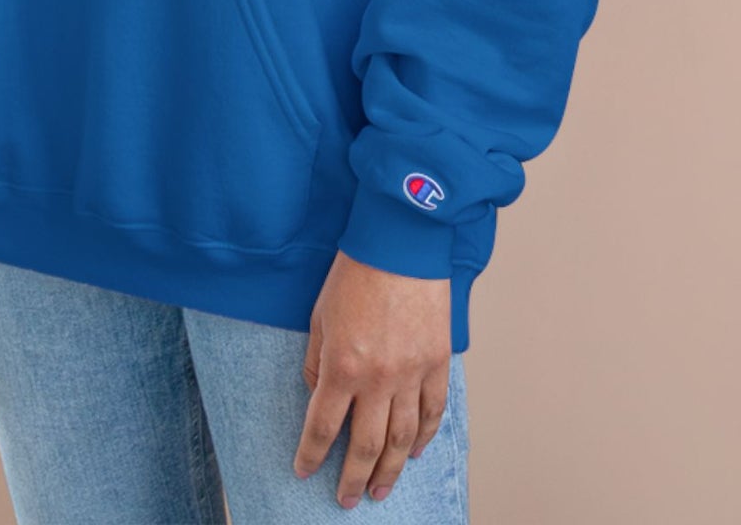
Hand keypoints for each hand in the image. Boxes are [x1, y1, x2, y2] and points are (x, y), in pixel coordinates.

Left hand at [294, 250, 451, 507]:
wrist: (400, 242)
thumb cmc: (355, 272)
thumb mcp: (319, 316)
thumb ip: (317, 361)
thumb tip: (320, 394)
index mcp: (342, 367)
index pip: (322, 427)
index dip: (310, 454)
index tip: (303, 471)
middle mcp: (377, 379)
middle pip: (364, 445)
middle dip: (352, 478)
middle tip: (347, 500)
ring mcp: (411, 374)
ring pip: (402, 439)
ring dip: (390, 469)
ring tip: (380, 490)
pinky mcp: (436, 362)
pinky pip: (432, 411)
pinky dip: (425, 437)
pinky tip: (415, 453)